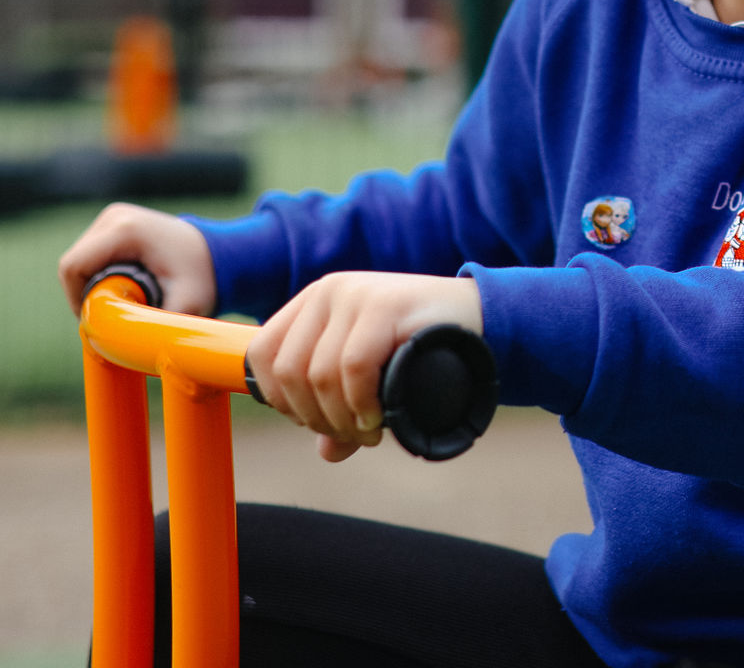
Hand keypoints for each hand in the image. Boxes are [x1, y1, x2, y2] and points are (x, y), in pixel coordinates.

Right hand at [59, 203, 215, 315]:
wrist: (222, 255)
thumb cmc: (204, 279)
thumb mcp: (185, 306)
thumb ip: (156, 329)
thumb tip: (129, 351)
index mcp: (125, 230)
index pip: (73, 267)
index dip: (76, 300)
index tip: (99, 321)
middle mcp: (115, 216)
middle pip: (74, 264)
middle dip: (85, 295)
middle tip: (115, 314)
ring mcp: (114, 217)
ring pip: (79, 261)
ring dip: (92, 286)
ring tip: (123, 301)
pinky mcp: (115, 223)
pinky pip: (89, 256)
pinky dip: (98, 276)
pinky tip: (122, 288)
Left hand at [244, 272, 483, 461]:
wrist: (481, 318)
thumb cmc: (423, 347)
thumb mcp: (372, 375)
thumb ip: (344, 408)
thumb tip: (327, 452)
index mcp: (313, 301)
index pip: (262, 356)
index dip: (282, 402)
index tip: (317, 424)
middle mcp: (328, 291)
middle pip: (288, 372)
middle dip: (315, 418)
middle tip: (353, 436)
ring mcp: (356, 294)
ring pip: (319, 375)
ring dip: (342, 419)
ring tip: (369, 433)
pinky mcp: (385, 304)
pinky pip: (353, 367)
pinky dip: (361, 406)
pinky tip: (378, 420)